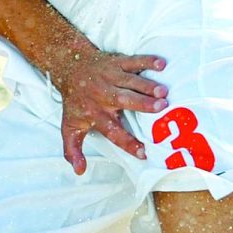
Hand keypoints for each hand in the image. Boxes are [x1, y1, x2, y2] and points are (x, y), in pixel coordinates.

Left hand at [48, 48, 168, 174]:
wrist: (69, 67)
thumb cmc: (74, 101)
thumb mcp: (69, 127)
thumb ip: (73, 150)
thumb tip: (79, 171)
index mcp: (96, 114)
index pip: (113, 131)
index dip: (127, 143)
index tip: (144, 153)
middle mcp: (104, 95)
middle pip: (125, 100)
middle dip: (143, 104)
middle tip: (162, 107)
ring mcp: (111, 77)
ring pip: (131, 81)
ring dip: (148, 85)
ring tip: (164, 91)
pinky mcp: (117, 62)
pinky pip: (134, 61)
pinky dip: (148, 61)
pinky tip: (162, 64)